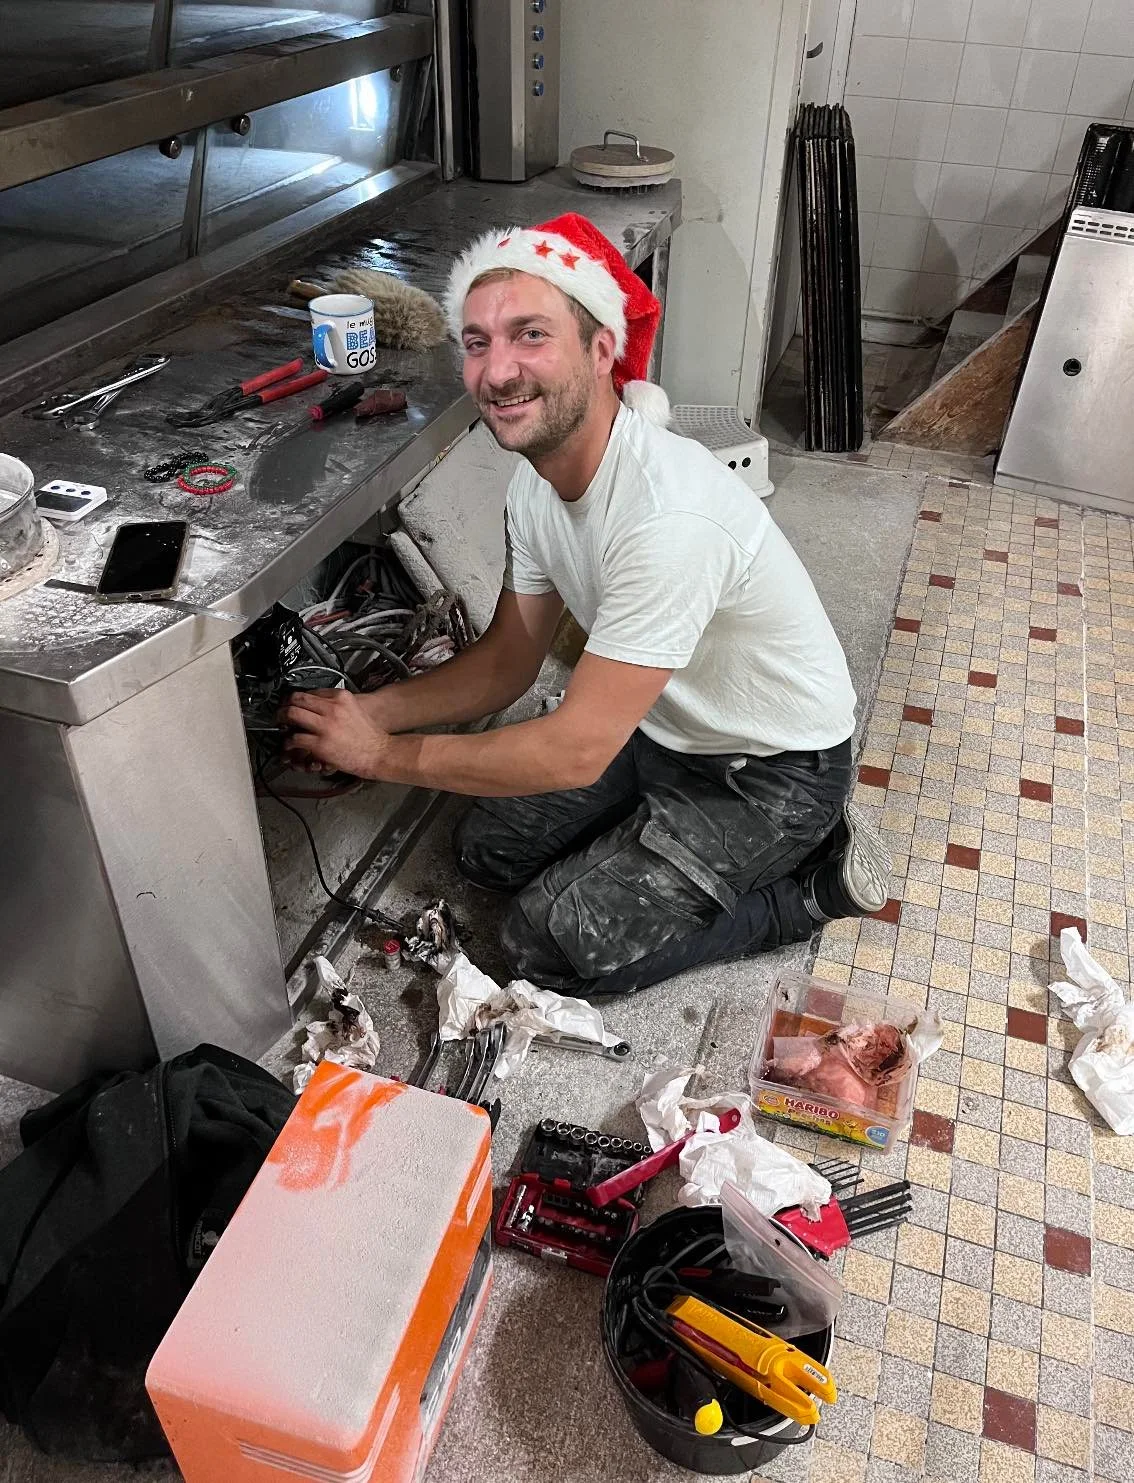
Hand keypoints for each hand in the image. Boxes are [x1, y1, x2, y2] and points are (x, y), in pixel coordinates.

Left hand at [278, 689, 392, 779]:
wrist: (380, 753)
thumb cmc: (370, 736)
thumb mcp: (355, 709)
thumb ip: (337, 704)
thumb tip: (320, 705)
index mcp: (341, 697)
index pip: (311, 691)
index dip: (299, 698)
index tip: (294, 703)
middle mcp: (332, 708)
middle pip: (298, 698)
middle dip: (285, 705)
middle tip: (282, 711)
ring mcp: (325, 726)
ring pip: (292, 714)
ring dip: (282, 719)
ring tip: (281, 724)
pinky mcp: (320, 744)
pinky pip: (295, 738)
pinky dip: (288, 741)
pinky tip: (290, 743)